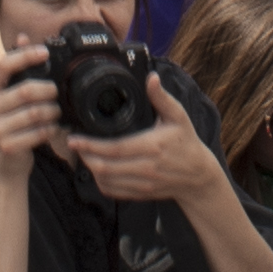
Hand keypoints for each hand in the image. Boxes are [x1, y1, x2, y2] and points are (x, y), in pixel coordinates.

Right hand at [0, 36, 61, 183]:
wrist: (2, 166)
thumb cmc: (9, 126)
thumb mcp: (7, 97)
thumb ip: (15, 69)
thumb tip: (22, 37)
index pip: (4, 65)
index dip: (25, 56)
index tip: (45, 52)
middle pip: (26, 90)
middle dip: (48, 90)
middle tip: (56, 93)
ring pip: (36, 112)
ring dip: (52, 111)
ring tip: (55, 112)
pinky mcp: (7, 146)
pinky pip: (39, 132)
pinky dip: (50, 130)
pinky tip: (51, 129)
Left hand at [58, 73, 224, 202]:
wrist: (198, 175)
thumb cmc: (186, 142)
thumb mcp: (178, 116)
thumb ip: (161, 98)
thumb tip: (151, 77)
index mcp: (152, 146)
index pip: (115, 148)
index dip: (91, 145)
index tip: (74, 138)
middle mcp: (145, 168)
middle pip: (105, 167)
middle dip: (85, 156)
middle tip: (74, 144)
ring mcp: (142, 184)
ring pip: (106, 181)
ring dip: (90, 169)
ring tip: (83, 154)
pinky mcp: (140, 194)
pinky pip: (113, 192)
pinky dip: (100, 182)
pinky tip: (97, 169)